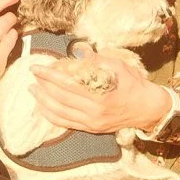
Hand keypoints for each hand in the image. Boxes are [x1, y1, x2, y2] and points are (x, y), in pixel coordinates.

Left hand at [33, 57, 172, 134]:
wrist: (147, 109)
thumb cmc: (133, 84)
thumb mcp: (119, 66)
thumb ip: (97, 60)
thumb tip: (78, 51)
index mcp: (100, 94)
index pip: (68, 83)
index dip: (50, 75)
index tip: (37, 67)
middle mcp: (94, 111)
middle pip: (61, 97)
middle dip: (43, 85)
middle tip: (33, 74)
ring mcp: (91, 122)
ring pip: (60, 112)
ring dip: (43, 101)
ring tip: (32, 90)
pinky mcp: (90, 128)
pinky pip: (65, 123)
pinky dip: (51, 115)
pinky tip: (42, 107)